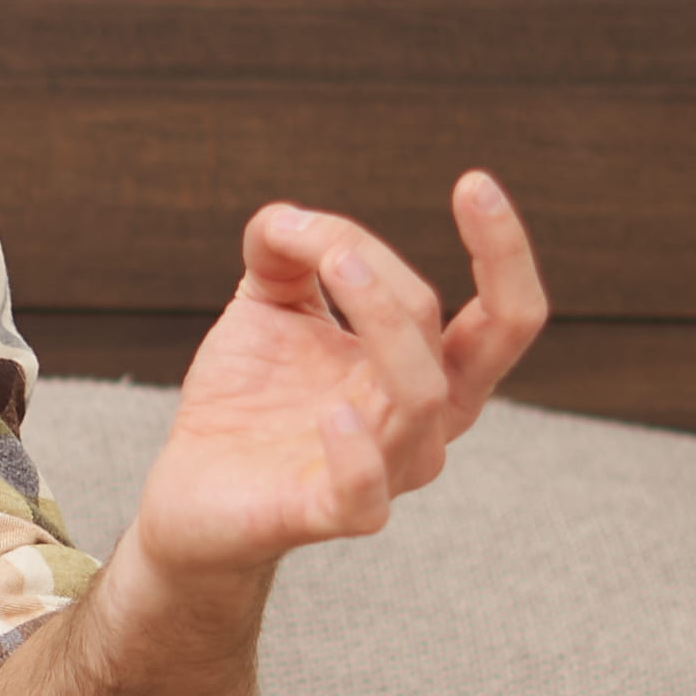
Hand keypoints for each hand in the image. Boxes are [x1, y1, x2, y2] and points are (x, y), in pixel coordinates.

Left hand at [128, 181, 544, 592]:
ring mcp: (386, 471)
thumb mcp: (268, 306)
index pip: (504, 314)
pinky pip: (366, 492)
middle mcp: (423, 422)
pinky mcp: (329, 513)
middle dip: (481, 266)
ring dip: (385, 319)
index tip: (473, 183)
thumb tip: (288, 216)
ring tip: (337, 265)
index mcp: (425, 369)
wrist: (191, 489)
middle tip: (398, 212)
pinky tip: (335, 411)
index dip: (504, 250)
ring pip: (422, 396)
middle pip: (489, 343)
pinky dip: (358, 451)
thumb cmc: (245, 399)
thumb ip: (287, 250)